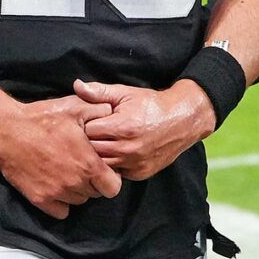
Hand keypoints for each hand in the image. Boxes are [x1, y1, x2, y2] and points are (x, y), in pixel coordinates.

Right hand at [0, 87, 120, 218]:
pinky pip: (60, 211)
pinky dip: (61, 202)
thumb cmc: (42, 118)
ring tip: (68, 172)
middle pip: (96, 194)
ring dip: (77, 190)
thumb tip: (114, 113)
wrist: (7, 130)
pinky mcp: (39, 199)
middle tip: (82, 166)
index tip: (102, 168)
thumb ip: (101, 111)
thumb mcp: (76, 107)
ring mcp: (56, 193)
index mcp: (88, 164)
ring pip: (78, 201)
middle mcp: (75, 183)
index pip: (113, 187)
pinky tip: (56, 186)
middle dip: (93, 182)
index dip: (111, 178)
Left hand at [72, 80, 214, 180]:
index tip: (88, 120)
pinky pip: (117, 173)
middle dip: (88, 142)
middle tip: (92, 133)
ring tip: (102, 143)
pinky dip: (112, 164)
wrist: (182, 120)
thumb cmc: (151, 105)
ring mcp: (135, 164)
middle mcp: (129, 148)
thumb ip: (99, 92)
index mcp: (122, 127)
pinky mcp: (141, 173)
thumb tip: (76, 85)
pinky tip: (115, 152)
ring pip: (102, 165)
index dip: (85, 124)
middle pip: (92, 151)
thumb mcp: (125, 93)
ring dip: (98, 155)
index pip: (87, 131)